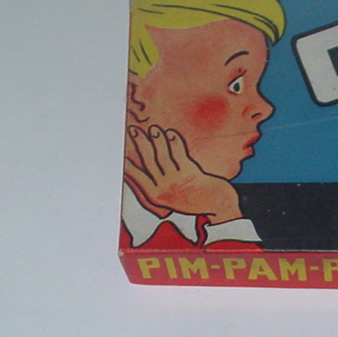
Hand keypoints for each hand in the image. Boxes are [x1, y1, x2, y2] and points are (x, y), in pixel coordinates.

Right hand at [124, 125, 243, 223]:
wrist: (217, 206)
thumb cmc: (191, 200)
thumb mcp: (168, 198)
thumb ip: (155, 184)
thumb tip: (139, 167)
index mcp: (154, 195)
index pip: (135, 176)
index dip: (127, 160)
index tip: (120, 147)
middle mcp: (163, 189)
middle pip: (147, 161)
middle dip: (139, 144)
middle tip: (133, 130)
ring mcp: (177, 182)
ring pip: (162, 157)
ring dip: (157, 140)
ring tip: (153, 129)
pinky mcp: (191, 175)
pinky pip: (179, 155)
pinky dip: (174, 143)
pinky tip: (170, 133)